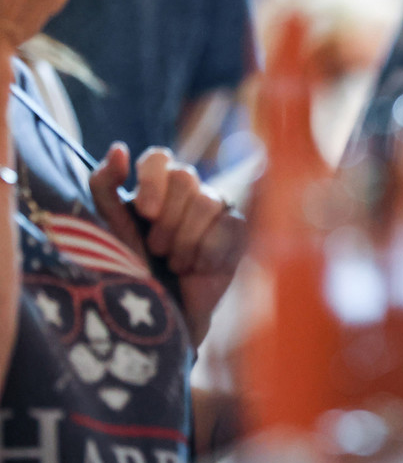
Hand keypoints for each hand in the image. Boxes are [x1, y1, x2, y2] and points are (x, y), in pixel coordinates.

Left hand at [90, 143, 246, 347]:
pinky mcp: (238, 231)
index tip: (145, 212)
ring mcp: (217, 210)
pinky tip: (198, 268)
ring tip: (176, 263)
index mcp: (156, 187)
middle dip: (168, 219)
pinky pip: (229, 225)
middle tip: (157, 249)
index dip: (153, 181)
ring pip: (208, 201)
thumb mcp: (110, 228)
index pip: (159, 158)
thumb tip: (118, 148)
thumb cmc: (133, 271)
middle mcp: (188, 192)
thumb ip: (104, 186)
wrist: (162, 315)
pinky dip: (208, 251)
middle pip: (185, 177)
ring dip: (186, 239)